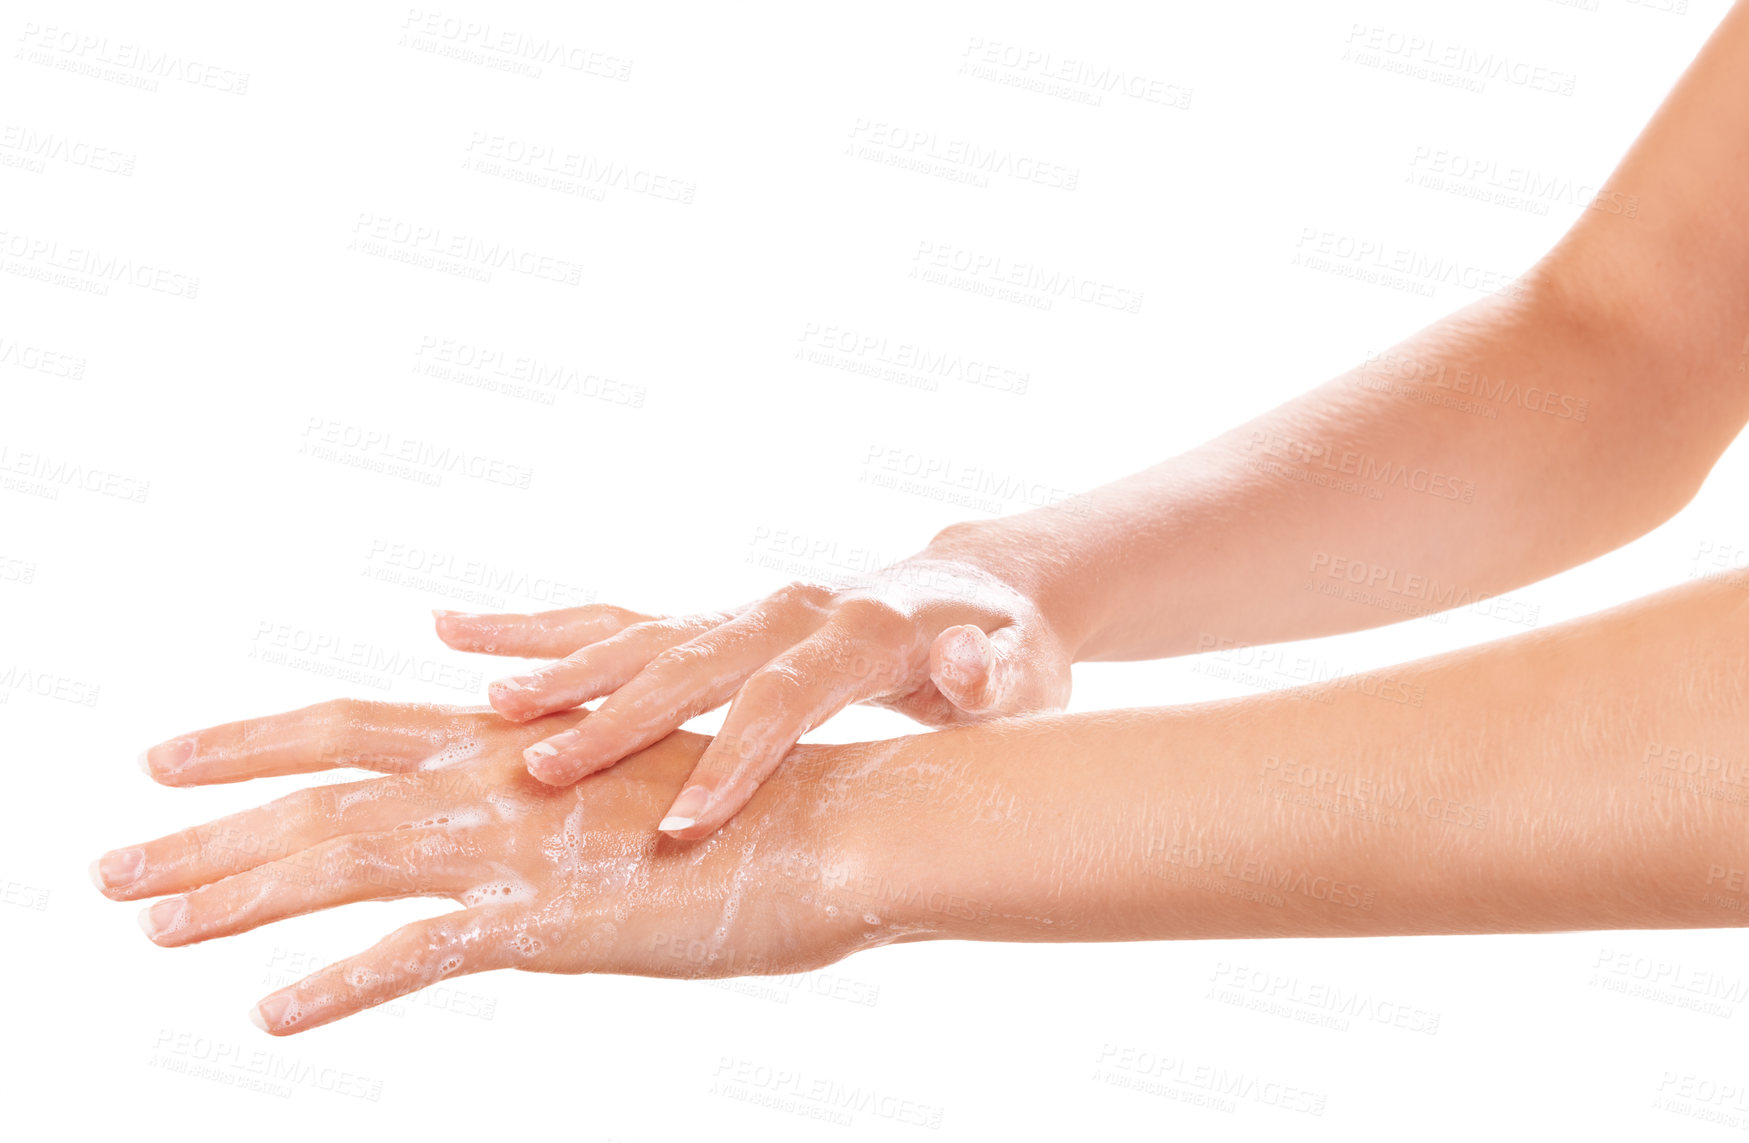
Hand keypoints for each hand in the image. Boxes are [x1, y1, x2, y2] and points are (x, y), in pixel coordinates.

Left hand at [94, 700, 897, 1034]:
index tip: (166, 759)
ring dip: (234, 894)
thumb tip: (509, 782)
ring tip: (144, 926)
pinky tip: (270, 1015)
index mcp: (507, 743)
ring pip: (341, 859)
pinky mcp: (549, 916)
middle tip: (106, 868)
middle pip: (317, 788)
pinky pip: (418, 956)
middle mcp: (491, 779)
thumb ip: (551, 781)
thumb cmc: (744, 807)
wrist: (835, 825)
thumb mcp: (627, 782)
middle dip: (204, 827)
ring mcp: (514, 845)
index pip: (351, 724)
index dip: (251, 741)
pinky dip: (339, 984)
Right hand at [433, 554, 1071, 837]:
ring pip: (639, 633)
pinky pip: (620, 619)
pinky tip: (458, 631)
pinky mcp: (716, 622)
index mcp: (863, 633)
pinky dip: (542, 625)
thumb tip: (971, 661)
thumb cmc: (1009, 655)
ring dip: (560, 665)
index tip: (679, 822)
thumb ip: (994, 678)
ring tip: (481, 698)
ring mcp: (746, 611)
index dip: (734, 759)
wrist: (982, 594)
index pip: (786, 698)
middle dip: (617, 720)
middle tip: (542, 771)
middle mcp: (791, 610)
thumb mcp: (1023, 675)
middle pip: (692, 663)